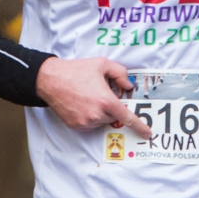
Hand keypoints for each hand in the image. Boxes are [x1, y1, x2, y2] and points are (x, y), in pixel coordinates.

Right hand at [35, 57, 151, 137]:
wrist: (50, 80)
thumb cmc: (76, 71)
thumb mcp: (102, 64)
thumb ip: (121, 73)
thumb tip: (129, 87)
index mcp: (106, 101)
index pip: (128, 118)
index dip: (139, 126)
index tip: (147, 133)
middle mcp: (97, 115)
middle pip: (114, 116)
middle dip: (111, 106)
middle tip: (99, 93)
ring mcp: (86, 122)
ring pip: (102, 120)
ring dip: (100, 111)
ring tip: (87, 96)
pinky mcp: (77, 126)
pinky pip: (91, 124)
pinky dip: (90, 116)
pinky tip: (81, 103)